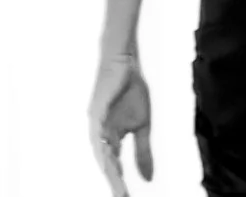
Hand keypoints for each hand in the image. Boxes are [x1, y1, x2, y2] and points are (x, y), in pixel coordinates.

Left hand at [88, 53, 152, 195]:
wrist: (125, 63)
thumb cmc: (131, 91)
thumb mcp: (143, 125)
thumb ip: (143, 152)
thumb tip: (149, 178)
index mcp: (111, 139)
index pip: (114, 166)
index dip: (119, 183)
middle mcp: (100, 134)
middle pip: (106, 163)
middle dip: (113, 181)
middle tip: (121, 196)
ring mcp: (97, 122)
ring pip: (100, 150)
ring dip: (107, 166)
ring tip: (115, 181)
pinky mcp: (96, 109)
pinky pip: (98, 130)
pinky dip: (102, 143)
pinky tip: (107, 153)